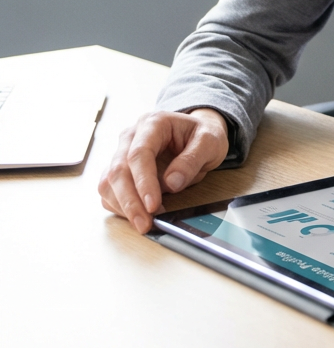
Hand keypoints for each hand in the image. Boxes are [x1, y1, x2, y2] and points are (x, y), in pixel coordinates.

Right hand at [98, 108, 229, 233]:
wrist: (197, 135)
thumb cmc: (202, 135)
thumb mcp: (210, 142)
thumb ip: (192, 159)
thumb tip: (172, 183)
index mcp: (153, 123)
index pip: (139, 154)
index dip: (143, 181)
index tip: (153, 205)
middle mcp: (131, 136)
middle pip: (118, 170)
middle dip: (130, 202)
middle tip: (145, 224)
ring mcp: (122, 153)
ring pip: (108, 183)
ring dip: (123, 207)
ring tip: (145, 222)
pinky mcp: (119, 170)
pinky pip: (109, 191)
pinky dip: (120, 207)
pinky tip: (138, 216)